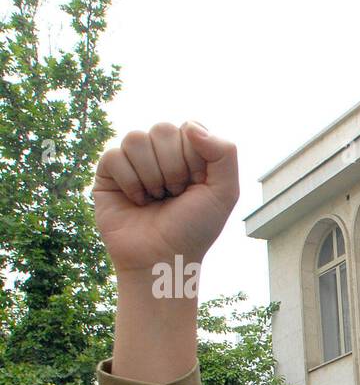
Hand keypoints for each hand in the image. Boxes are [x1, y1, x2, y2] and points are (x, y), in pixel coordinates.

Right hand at [94, 122, 239, 279]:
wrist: (162, 257)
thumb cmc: (194, 228)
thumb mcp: (224, 192)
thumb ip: (224, 153)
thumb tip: (190, 126)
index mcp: (190, 153)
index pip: (189, 128)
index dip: (194, 159)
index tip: (197, 185)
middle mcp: (161, 153)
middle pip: (162, 130)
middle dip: (173, 168)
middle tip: (175, 194)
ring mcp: (135, 161)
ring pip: (136, 138)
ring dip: (151, 175)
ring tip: (156, 198)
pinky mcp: (109, 172)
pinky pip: (114, 155)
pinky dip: (130, 182)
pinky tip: (137, 200)